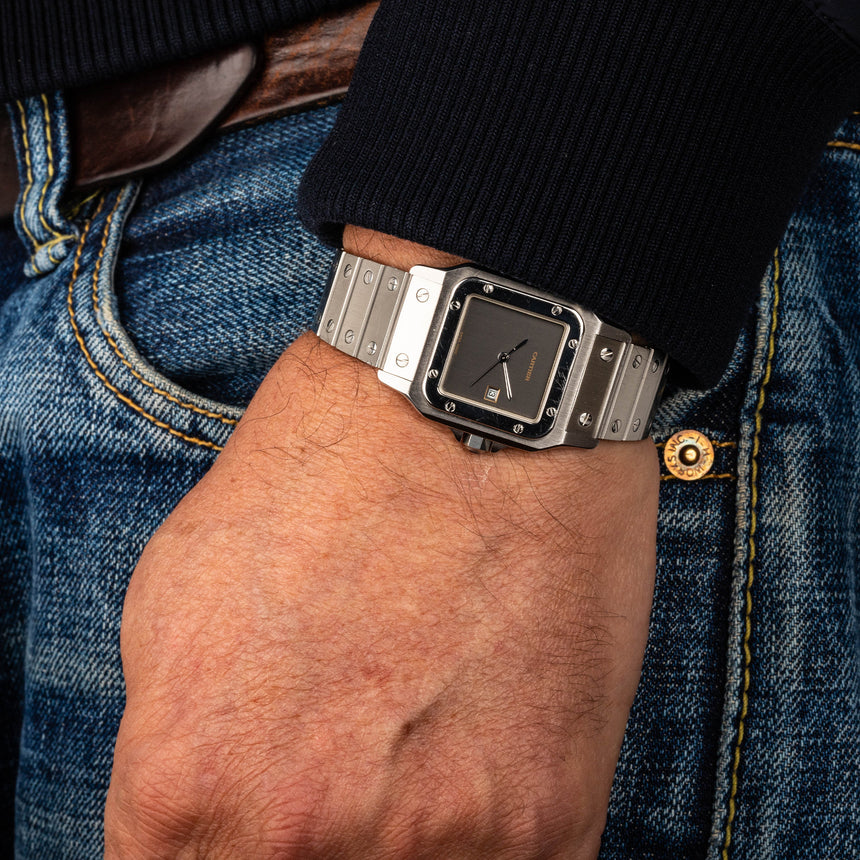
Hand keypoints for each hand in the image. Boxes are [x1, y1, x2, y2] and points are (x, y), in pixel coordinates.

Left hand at [104, 231, 659, 858]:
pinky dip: (484, 834)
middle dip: (310, 847)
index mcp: (192, 779)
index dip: (214, 855)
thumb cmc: (334, 472)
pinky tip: (482, 744)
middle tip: (347, 767)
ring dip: (405, 846)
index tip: (253, 826)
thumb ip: (172, 733)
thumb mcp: (180, 591)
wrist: (481, 407)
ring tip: (421, 743)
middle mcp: (304, 832)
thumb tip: (193, 813)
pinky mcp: (551, 819)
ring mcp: (441, 838)